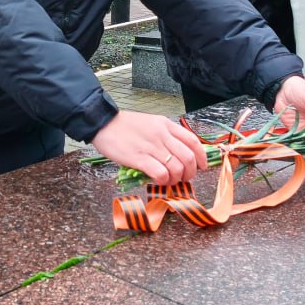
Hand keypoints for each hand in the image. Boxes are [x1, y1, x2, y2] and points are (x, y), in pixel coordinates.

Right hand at [91, 110, 207, 185]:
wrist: (103, 123)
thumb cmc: (126, 126)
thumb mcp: (151, 123)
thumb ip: (165, 135)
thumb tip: (178, 155)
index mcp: (166, 125)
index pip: (192, 141)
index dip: (201, 157)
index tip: (201, 166)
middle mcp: (162, 135)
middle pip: (188, 158)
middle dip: (190, 173)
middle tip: (183, 178)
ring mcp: (151, 146)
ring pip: (176, 168)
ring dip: (176, 179)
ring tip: (168, 181)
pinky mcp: (139, 158)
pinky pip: (160, 173)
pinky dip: (163, 181)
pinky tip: (157, 181)